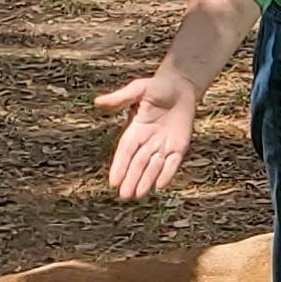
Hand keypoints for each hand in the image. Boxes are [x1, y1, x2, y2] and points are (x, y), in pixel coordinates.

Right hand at [96, 68, 200, 199]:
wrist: (182, 86)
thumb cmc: (158, 86)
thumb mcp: (139, 89)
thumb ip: (121, 98)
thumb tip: (98, 102)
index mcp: (136, 129)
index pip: (126, 151)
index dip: (119, 166)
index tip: (113, 181)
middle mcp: (148, 140)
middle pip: (138, 163)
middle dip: (131, 178)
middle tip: (124, 195)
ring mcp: (164, 144)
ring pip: (153, 166)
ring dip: (145, 180)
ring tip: (138, 195)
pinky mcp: (179, 146)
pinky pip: (173, 162)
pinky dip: (167, 173)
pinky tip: (159, 186)